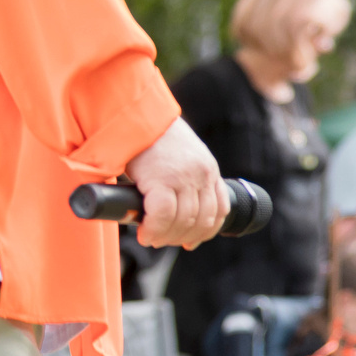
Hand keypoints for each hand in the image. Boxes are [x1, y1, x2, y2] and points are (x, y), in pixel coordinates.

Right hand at [126, 120, 224, 248]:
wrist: (135, 113)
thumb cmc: (151, 136)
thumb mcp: (181, 156)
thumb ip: (185, 176)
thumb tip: (176, 206)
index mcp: (209, 170)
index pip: (220, 210)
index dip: (205, 232)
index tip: (190, 241)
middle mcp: (202, 175)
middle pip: (201, 221)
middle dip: (181, 237)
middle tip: (162, 241)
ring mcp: (183, 178)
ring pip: (183, 222)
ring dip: (166, 237)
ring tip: (151, 238)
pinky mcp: (161, 179)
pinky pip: (162, 216)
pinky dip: (154, 229)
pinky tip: (145, 233)